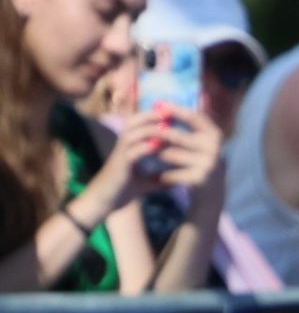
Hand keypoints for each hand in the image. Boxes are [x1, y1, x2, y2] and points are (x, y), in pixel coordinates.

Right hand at [70, 114, 174, 230]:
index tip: (173, 114)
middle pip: (135, 120)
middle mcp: (123, 144)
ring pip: (135, 132)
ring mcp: (121, 152)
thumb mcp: (146, 183)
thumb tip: (179, 182)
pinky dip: (146, 147)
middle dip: (153, 115)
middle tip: (171, 111)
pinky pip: (133, 151)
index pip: (140, 123)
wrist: (104, 201)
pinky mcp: (120, 163)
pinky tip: (158, 146)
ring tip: (168, 126)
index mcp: (129, 145)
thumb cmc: (123, 190)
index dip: (154, 116)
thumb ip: (160, 179)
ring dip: (151, 128)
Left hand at [145, 105, 226, 203]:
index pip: (192, 116)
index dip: (173, 109)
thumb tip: (162, 104)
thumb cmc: (200, 159)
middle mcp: (214, 148)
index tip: (156, 104)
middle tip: (144, 133)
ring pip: (171, 154)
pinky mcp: (200, 179)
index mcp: (214, 134)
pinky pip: (172, 174)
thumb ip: (189, 122)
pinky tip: (154, 176)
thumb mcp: (202, 139)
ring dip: (157, 154)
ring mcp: (208, 164)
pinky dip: (161, 175)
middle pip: (176, 136)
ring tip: (148, 154)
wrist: (213, 191)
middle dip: (158, 134)